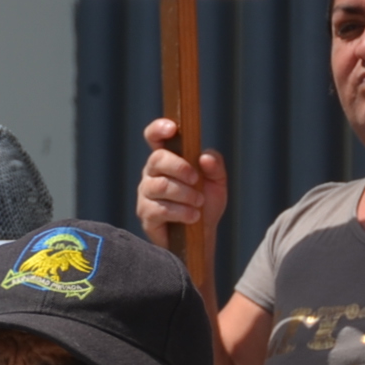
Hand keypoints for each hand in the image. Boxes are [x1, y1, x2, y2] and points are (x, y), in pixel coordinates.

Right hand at [136, 118, 228, 237]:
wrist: (202, 236)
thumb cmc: (206, 204)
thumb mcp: (218, 181)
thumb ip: (215, 165)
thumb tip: (204, 157)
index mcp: (167, 160)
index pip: (154, 137)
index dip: (158, 129)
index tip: (172, 129)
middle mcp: (152, 174)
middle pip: (157, 159)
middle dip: (180, 167)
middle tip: (196, 179)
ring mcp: (146, 195)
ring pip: (160, 186)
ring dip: (185, 193)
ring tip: (198, 203)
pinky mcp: (146, 215)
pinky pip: (159, 209)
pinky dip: (181, 212)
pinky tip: (193, 217)